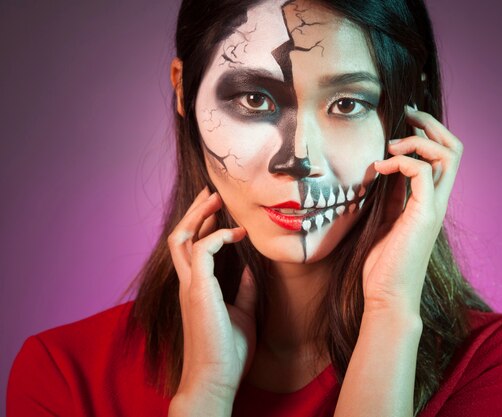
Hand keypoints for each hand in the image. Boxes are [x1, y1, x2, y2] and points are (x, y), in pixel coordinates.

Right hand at [167, 187, 257, 414]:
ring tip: (215, 198)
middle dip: (196, 212)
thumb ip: (243, 288)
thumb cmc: (227, 351)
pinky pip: (202, 251)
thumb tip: (248, 266)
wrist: (215, 379)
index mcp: (195, 288)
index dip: (204, 226)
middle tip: (212, 193)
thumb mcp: (243, 312)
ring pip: (182, 238)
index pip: (192, 248)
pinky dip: (217, 237)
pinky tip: (236, 234)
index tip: (221, 211)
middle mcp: (187, 284)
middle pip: (181, 237)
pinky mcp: (198, 290)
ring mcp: (189, 286)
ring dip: (198, 215)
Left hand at [362, 106, 463, 317]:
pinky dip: (402, 161)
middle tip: (405, 115)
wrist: (387, 297)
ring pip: (448, 155)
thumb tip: (385, 169)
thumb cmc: (384, 264)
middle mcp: (438, 200)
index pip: (443, 156)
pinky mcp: (424, 215)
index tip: (403, 122)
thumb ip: (393, 194)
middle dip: (430, 124)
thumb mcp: (386, 219)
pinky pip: (423, 172)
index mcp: (430, 200)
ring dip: (418, 140)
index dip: (427, 133)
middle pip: (454, 148)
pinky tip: (380, 168)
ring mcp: (434, 207)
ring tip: (390, 146)